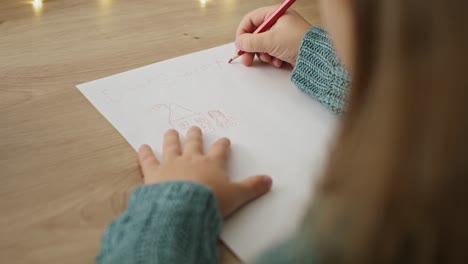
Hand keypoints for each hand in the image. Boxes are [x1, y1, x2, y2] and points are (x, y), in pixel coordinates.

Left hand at [137, 127, 272, 217]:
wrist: (184, 208)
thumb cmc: (211, 202)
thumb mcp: (237, 196)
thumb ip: (252, 187)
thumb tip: (270, 180)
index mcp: (211, 164)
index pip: (219, 151)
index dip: (222, 145)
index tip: (224, 140)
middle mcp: (191, 160)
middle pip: (194, 144)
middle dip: (195, 136)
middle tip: (195, 129)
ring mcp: (171, 165)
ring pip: (172, 147)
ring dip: (171, 139)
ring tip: (171, 131)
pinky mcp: (153, 174)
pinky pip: (148, 160)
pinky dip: (144, 153)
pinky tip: (142, 146)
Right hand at [235, 5, 311, 66]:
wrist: (318, 58)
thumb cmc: (299, 43)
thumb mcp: (271, 41)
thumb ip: (251, 41)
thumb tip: (239, 42)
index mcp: (276, 14)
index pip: (251, 19)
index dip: (243, 32)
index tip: (240, 44)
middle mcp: (279, 23)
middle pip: (256, 34)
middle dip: (252, 48)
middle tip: (247, 59)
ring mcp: (283, 35)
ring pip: (263, 45)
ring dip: (264, 54)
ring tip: (271, 59)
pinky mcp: (286, 47)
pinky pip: (272, 52)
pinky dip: (273, 58)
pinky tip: (279, 61)